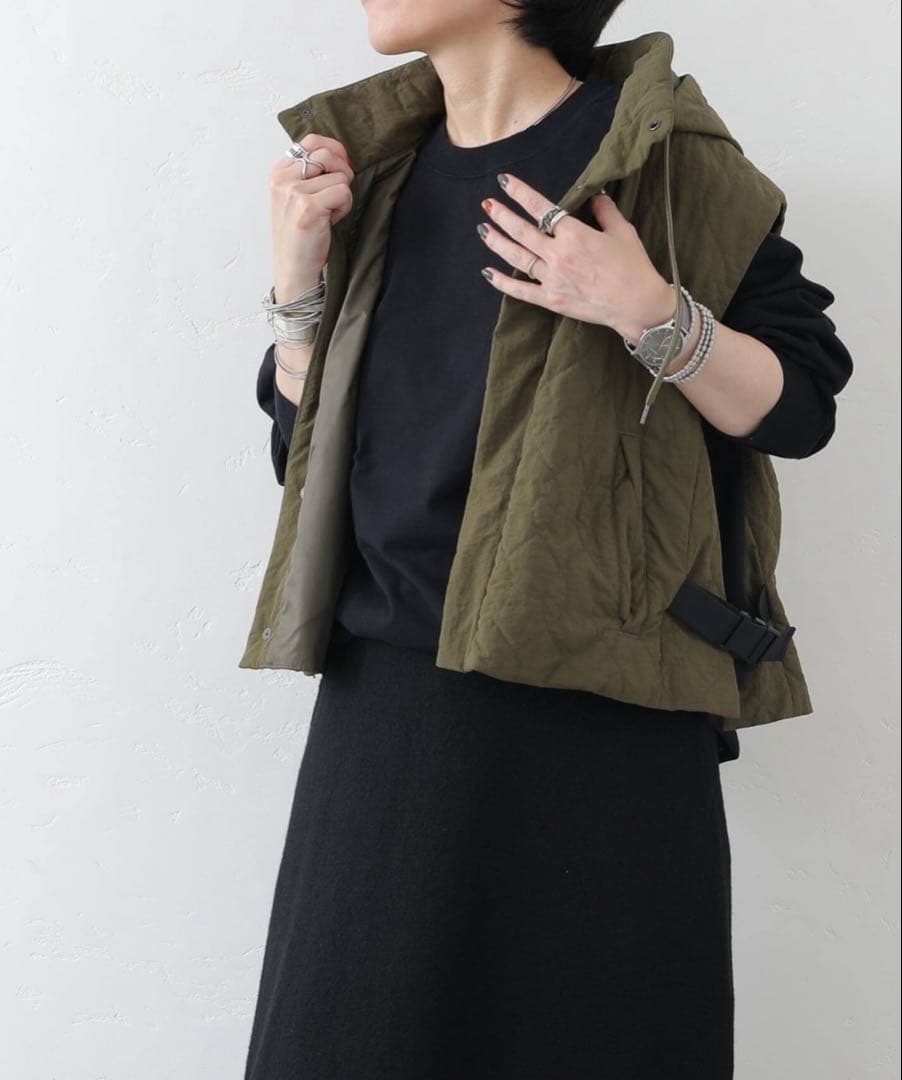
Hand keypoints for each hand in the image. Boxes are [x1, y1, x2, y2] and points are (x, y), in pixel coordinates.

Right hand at [269, 133, 355, 302]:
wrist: (294, 269)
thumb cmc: (301, 236)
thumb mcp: (297, 198)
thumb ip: (311, 174)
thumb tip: (342, 154)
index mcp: (278, 173)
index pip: (311, 141)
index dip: (333, 150)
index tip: (340, 167)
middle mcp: (282, 179)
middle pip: (327, 154)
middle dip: (342, 174)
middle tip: (336, 197)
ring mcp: (293, 192)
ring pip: (339, 175)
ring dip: (342, 196)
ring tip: (328, 213)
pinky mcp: (308, 207)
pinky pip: (343, 192)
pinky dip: (344, 207)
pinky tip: (330, 221)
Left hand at [476, 171, 676, 342]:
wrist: (637, 304)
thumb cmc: (633, 266)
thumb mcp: (622, 231)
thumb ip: (605, 211)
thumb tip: (595, 196)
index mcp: (574, 235)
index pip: (541, 208)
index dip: (521, 193)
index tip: (505, 181)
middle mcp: (558, 255)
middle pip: (522, 231)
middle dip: (502, 215)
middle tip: (487, 204)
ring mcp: (552, 279)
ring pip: (517, 257)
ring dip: (497, 242)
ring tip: (483, 229)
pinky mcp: (551, 300)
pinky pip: (521, 290)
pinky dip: (502, 282)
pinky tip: (487, 272)